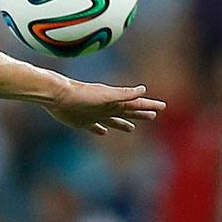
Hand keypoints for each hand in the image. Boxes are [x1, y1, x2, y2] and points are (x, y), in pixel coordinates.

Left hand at [44, 82, 165, 134]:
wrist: (58, 95)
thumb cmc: (82, 94)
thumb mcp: (106, 95)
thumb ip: (124, 94)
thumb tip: (143, 89)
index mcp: (114, 101)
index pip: (136, 104)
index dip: (149, 105)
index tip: (163, 106)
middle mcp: (106, 108)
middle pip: (127, 112)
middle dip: (140, 114)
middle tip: (154, 116)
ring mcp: (94, 115)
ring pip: (113, 120)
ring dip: (123, 123)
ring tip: (131, 128)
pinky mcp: (82, 122)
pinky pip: (95, 127)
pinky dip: (100, 129)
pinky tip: (103, 132)